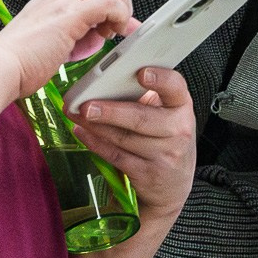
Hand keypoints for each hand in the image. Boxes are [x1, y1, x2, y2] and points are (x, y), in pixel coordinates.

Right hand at [0, 0, 134, 98]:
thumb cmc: (17, 66)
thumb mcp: (50, 47)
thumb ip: (74, 39)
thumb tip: (95, 37)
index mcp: (53, 2)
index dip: (111, 6)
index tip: (113, 29)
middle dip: (122, 2)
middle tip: (114, 29)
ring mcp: (64, 2)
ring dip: (121, 8)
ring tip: (110, 34)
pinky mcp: (70, 15)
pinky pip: (109, 3)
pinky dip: (118, 18)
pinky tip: (107, 37)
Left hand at [70, 67, 195, 219]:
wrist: (174, 184)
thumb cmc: (165, 137)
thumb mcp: (166, 113)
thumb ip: (145, 96)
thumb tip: (106, 80)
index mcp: (181, 106)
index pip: (176, 88)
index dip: (160, 79)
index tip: (141, 72)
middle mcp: (178, 131)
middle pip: (142, 118)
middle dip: (111, 111)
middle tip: (87, 104)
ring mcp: (164, 156)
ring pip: (124, 138)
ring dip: (96, 126)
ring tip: (76, 114)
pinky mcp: (147, 174)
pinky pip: (116, 156)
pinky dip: (95, 143)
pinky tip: (82, 132)